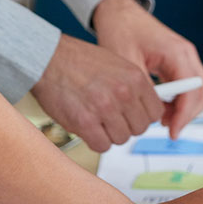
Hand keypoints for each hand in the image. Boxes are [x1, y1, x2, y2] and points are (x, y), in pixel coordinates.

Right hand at [32, 34, 163, 152]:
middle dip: (125, 126)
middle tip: (110, 119)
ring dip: (109, 134)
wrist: (47, 58)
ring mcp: (105, 108)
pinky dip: (95, 141)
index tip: (133, 116)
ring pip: (121, 139)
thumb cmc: (77, 61)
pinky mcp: (85, 122)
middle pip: (139, 129)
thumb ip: (133, 87)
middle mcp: (123, 93)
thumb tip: (144, 109)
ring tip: (96, 120)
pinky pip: (102, 145)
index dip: (143, 117)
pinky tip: (87, 128)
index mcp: (135, 78)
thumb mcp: (117, 65)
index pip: (155, 113)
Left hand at [92, 0, 202, 138]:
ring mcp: (186, 59)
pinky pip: (189, 88)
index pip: (192, 91)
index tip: (173, 132)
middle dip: (188, 115)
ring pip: (199, 92)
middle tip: (169, 129)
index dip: (184, 115)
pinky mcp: (180, 63)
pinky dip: (180, 102)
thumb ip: (142, 88)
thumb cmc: (121, 30)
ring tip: (163, 119)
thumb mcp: (126, 63)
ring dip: (185, 109)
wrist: (119, 13)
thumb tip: (152, 112)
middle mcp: (187, 55)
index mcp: (177, 52)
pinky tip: (162, 108)